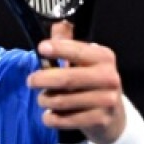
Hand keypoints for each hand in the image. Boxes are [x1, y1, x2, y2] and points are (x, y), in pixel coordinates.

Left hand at [27, 21, 125, 143]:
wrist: (113, 116)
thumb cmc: (92, 83)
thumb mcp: (84, 60)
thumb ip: (68, 42)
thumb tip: (57, 24)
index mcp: (104, 57)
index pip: (78, 51)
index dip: (58, 49)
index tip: (41, 48)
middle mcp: (109, 77)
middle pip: (67, 79)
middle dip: (43, 79)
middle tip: (30, 81)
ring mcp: (107, 100)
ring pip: (63, 101)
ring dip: (45, 100)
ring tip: (42, 99)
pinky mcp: (100, 120)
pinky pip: (66, 119)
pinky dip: (52, 117)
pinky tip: (50, 115)